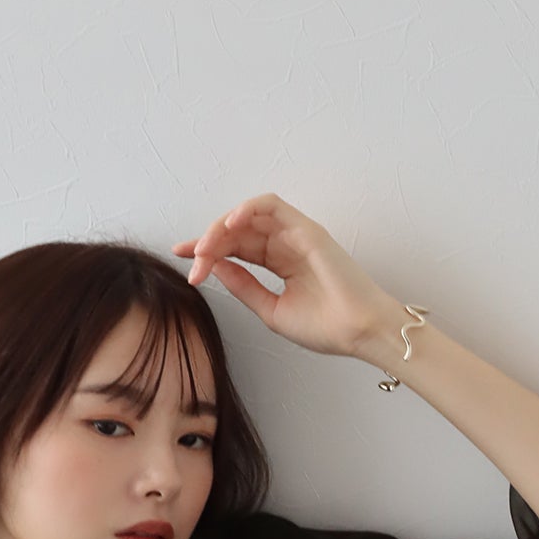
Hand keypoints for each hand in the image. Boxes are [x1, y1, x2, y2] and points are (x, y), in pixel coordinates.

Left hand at [172, 192, 399, 358]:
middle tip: (191, 263)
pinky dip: (247, 210)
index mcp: (279, 263)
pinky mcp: (306, 229)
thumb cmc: (325, 326)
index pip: (236, 248)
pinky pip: (271, 206)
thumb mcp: (270, 309)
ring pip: (248, 216)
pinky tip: (229, 226)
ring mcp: (296, 234)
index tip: (181, 258)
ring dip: (221, 227)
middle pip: (237, 232)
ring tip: (205, 248)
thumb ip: (244, 287)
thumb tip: (216, 268)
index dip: (206, 249)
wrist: (357, 332)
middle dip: (207, 243)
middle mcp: (286, 245)